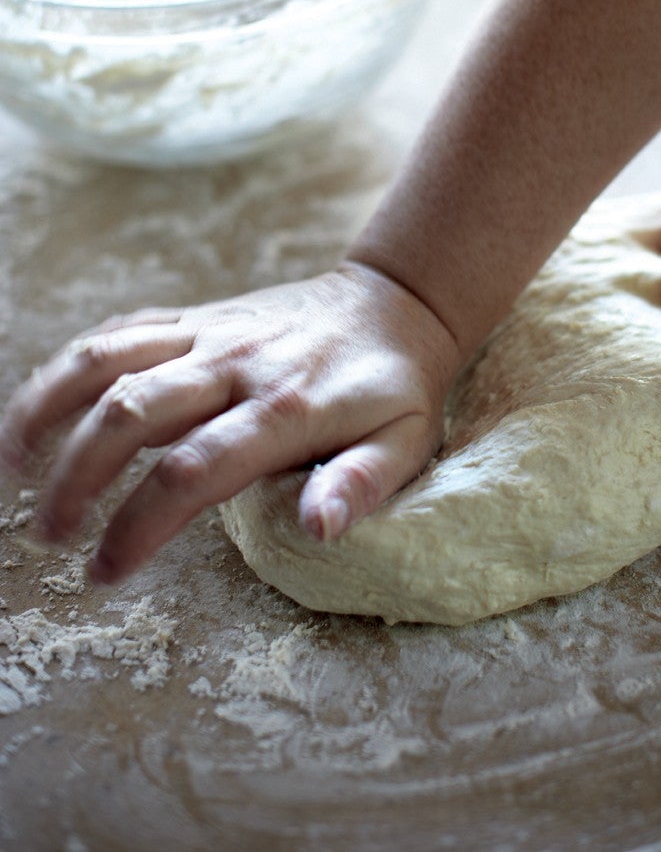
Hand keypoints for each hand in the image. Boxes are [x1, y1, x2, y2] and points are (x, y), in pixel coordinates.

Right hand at [0, 263, 461, 584]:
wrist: (395, 302)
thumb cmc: (396, 387)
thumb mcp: (405, 443)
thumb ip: (361, 484)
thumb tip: (319, 529)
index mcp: (285, 409)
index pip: (193, 471)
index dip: (139, 526)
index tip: (105, 573)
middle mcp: (236, 364)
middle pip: (132, 414)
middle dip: (77, 479)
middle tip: (50, 538)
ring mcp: (211, 333)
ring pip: (109, 359)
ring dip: (50, 410)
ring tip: (11, 468)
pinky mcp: (196, 316)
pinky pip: (121, 331)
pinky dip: (71, 366)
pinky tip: (39, 410)